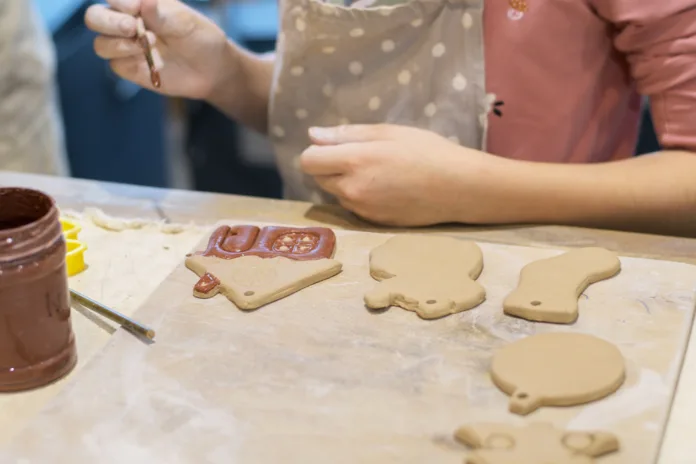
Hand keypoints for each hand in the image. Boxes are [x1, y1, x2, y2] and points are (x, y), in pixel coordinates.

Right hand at [85, 0, 233, 98]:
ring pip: (100, 44)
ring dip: (119, 44)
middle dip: (108, 22)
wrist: (212, 70)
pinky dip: (129, 61)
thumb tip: (144, 1)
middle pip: (95, 18)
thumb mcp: (186, 23)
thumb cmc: (200, 38)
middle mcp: (126, 21)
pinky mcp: (130, 68)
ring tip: (149, 43)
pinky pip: (116, 65)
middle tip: (132, 27)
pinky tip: (150, 61)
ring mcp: (126, 46)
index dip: (119, 1)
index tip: (136, 8)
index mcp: (138, 3)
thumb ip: (163, 15)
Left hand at [300, 124, 490, 225]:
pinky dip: (361, 197)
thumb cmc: (427, 152)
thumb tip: (312, 135)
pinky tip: (387, 189)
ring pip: (337, 194)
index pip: (308, 161)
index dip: (317, 151)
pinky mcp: (373, 222)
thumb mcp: (388, 132)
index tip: (334, 146)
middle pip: (319, 179)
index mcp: (354, 162)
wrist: (459, 188)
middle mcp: (352, 189)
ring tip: (379, 173)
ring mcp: (362, 210)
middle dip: (331, 167)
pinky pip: (354, 207)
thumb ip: (346, 134)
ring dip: (346, 183)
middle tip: (362, 157)